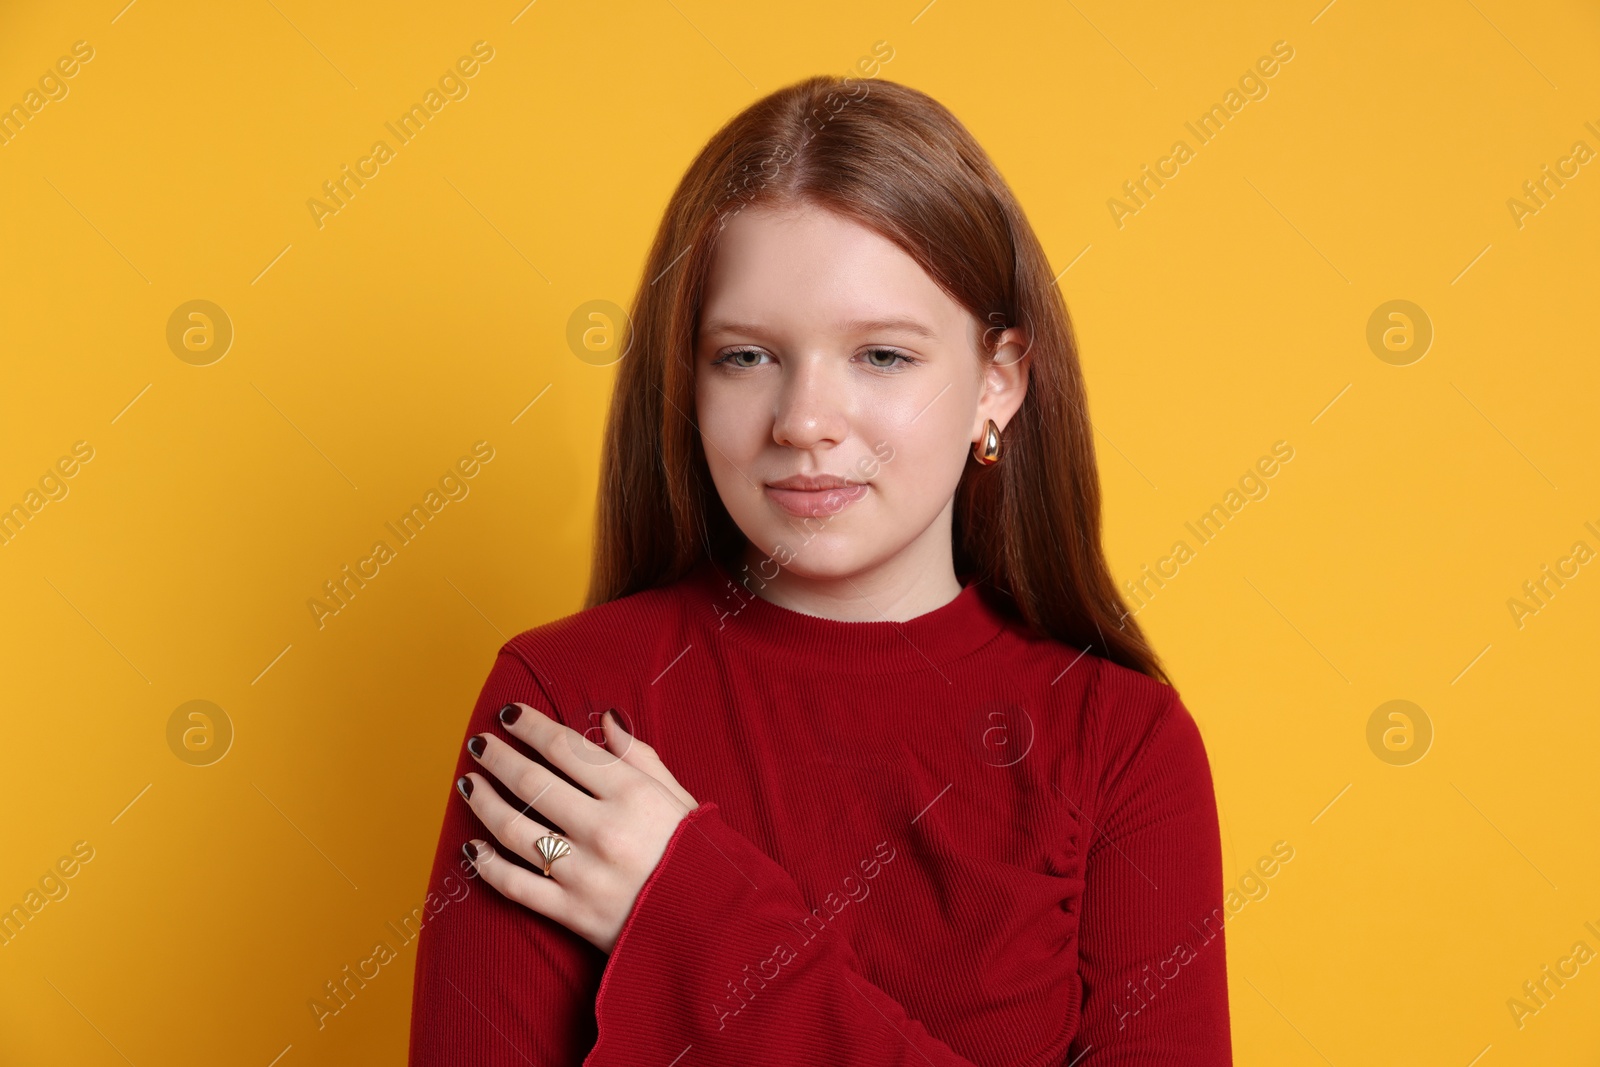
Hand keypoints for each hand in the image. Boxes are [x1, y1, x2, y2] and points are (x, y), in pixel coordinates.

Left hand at [456, 703, 697, 953]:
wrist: (716, 927)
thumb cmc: (700, 855)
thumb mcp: (680, 798)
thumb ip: (640, 758)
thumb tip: (607, 720)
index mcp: (633, 795)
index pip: (567, 749)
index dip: (532, 727)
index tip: (509, 714)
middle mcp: (605, 830)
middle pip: (533, 783)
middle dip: (499, 757)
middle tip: (479, 744)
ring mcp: (585, 874)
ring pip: (515, 830)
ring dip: (485, 803)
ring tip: (469, 784)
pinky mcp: (573, 913)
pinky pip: (517, 885)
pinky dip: (488, 866)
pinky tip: (472, 848)